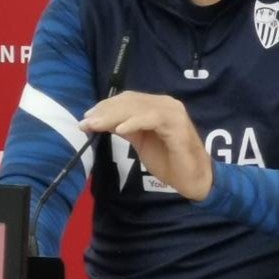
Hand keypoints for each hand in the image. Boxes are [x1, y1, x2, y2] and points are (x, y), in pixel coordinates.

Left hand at [77, 91, 212, 200]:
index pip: (127, 100)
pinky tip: (120, 129)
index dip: (106, 106)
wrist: (193, 178)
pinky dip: (135, 122)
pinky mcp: (177, 126)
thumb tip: (100, 120)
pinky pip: (152, 119)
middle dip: (105, 111)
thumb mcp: (141, 141)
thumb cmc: (169, 161)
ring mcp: (173, 113)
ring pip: (138, 108)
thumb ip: (125, 127)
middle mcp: (165, 104)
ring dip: (114, 116)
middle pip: (130, 101)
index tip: (86, 117)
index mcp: (157, 106)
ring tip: (95, 125)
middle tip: (85, 122)